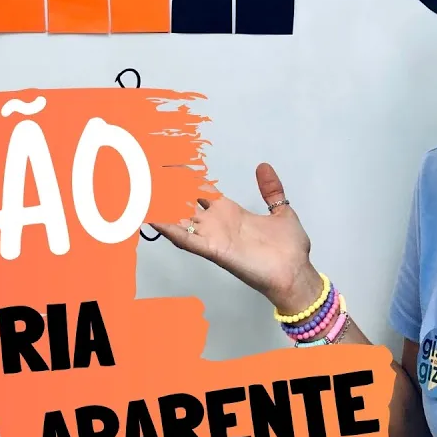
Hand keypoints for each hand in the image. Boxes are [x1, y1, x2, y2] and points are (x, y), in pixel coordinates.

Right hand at [150, 163, 322, 313]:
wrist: (296, 273)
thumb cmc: (290, 250)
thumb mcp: (281, 211)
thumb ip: (271, 190)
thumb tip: (264, 167)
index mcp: (231, 212)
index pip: (201, 191)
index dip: (187, 178)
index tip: (171, 163)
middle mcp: (218, 224)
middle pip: (185, 203)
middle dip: (167, 190)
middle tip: (146, 173)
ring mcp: (214, 237)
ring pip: (180, 220)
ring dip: (162, 208)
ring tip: (140, 192)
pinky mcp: (215, 250)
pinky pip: (188, 240)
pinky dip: (170, 231)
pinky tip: (154, 220)